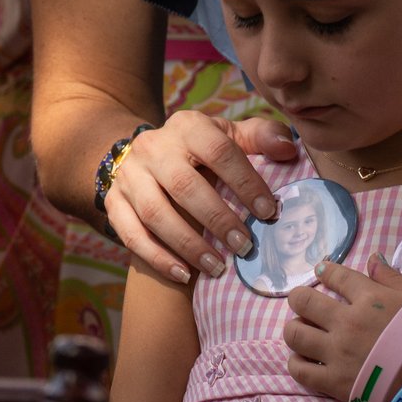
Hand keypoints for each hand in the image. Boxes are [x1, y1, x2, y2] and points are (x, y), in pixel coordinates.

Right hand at [104, 111, 297, 282]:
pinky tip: (183, 275)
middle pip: (184, 185)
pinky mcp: (113, 201)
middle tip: (245, 247)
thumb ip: (261, 138)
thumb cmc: (203, 151)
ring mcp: (129, 175)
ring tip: (217, 267)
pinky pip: (130, 234)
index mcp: (187, 126)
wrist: (148, 155)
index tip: (268, 212)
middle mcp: (153, 147)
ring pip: (155, 213)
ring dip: (188, 244)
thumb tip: (288, 149)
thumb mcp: (230, 136)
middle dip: (217, 219)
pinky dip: (157, 257)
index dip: (245, 181)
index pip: (218, 150)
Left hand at [283, 255, 401, 401]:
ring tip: (302, 330)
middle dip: (300, 298)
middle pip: (303, 301)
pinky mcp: (333, 382)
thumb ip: (391, 278)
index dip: (325, 271)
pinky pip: (300, 370)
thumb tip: (372, 258)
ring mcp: (337, 352)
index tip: (321, 272)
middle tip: (303, 302)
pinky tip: (303, 359)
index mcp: (368, 298)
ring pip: (294, 334)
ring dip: (295, 328)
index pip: (335, 275)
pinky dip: (296, 362)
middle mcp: (346, 322)